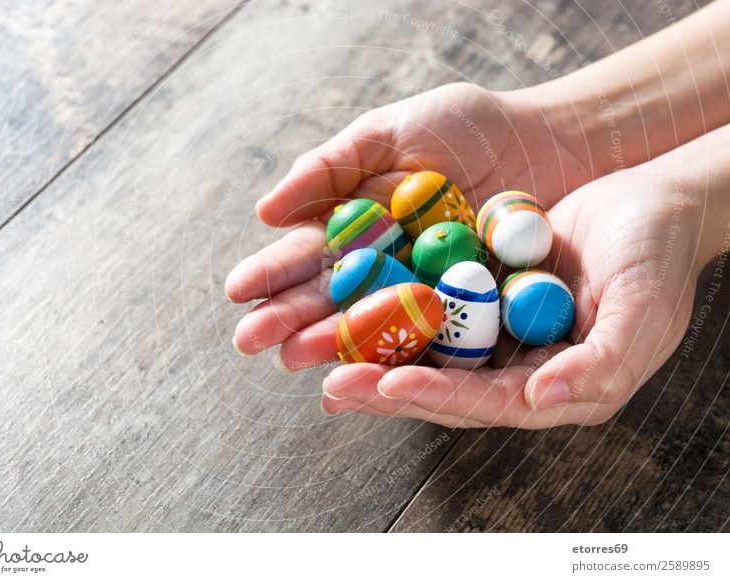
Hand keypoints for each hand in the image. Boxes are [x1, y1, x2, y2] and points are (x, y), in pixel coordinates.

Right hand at [226, 83, 595, 362]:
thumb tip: (264, 211)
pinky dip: (397, 356)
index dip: (273, 272)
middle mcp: (387, 264)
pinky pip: (430, 338)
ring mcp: (426, 293)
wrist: (553, 140)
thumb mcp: (391, 132)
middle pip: (332, 296)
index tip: (237, 292)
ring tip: (295, 360)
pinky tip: (364, 371)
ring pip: (372, 325)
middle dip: (290, 318)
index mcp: (362, 222)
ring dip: (332, 344)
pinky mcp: (470, 314)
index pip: (309, 253)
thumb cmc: (472, 126)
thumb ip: (329, 167)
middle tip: (251, 340)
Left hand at [321, 166, 705, 427]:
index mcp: (556, 385)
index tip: (391, 385)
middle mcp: (517, 366)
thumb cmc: (657, 257)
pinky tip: (347, 309)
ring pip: (425, 350)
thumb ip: (600, 363)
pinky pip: (425, 305)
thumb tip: (542, 402)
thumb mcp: (642, 311)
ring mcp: (493, 331)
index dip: (441, 396)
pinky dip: (388, 309)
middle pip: (444, 386)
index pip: (489, 403)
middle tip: (333, 385)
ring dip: (374, 354)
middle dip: (386, 387)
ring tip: (321, 357)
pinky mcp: (476, 294)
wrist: (648, 199)